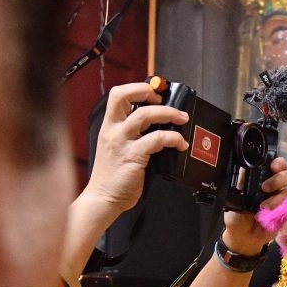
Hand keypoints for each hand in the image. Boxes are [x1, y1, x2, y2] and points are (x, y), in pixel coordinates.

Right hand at [83, 81, 189, 211]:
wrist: (104, 198)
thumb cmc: (113, 176)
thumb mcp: (118, 147)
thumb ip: (133, 134)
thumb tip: (158, 124)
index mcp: (110, 126)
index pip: (118, 94)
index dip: (138, 88)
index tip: (155, 93)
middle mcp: (114, 131)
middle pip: (124, 96)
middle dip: (148, 91)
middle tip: (165, 100)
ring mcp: (122, 142)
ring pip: (144, 115)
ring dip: (168, 113)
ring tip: (182, 118)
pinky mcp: (133, 156)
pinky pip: (156, 139)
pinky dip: (173, 138)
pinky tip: (180, 144)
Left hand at [221, 156, 286, 254]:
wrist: (242, 239)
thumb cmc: (236, 217)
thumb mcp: (235, 197)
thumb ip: (241, 181)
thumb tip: (244, 164)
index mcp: (260, 180)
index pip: (274, 165)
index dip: (277, 163)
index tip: (273, 166)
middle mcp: (272, 188)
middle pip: (285, 175)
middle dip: (277, 178)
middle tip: (265, 188)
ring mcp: (279, 200)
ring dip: (275, 196)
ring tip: (263, 206)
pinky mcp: (284, 212)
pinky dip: (278, 207)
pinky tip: (269, 212)